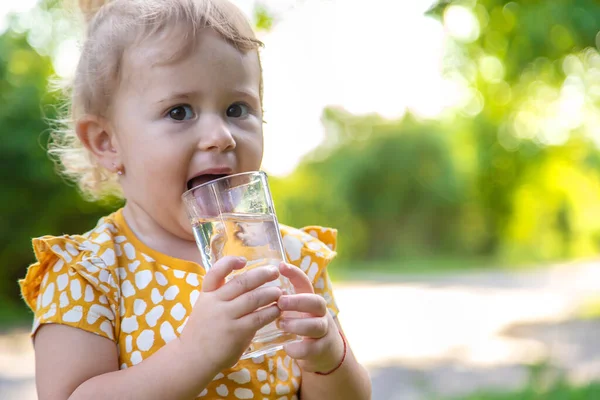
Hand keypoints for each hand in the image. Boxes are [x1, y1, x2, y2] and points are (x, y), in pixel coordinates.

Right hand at [178, 256, 281, 372]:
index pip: (216, 272)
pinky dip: (270, 312)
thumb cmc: (202, 332)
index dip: (230, 262)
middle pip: (242, 282)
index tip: (244, 260)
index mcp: (207, 294)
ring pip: (253, 298)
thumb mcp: (205, 307)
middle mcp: (215, 302)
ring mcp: (226, 317)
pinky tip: (277, 310)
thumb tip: (248, 283)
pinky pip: (258, 318)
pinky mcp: (236, 332)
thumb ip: (221, 296)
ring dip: (269, 293)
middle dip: (261, 274)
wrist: (192, 358)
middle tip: (274, 272)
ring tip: (279, 292)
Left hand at [277, 262, 344, 373]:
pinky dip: (298, 348)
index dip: (295, 273)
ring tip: (281, 325)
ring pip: (317, 325)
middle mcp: (320, 314)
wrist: (324, 352)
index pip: (305, 283)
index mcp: (310, 301)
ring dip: (298, 325)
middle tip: (280, 302)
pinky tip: (287, 347)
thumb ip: (283, 300)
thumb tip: (257, 286)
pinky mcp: (322, 349)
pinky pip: (312, 348)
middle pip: (317, 302)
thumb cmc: (302, 326)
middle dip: (299, 301)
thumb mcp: (296, 311)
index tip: (281, 266)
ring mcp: (323, 331)